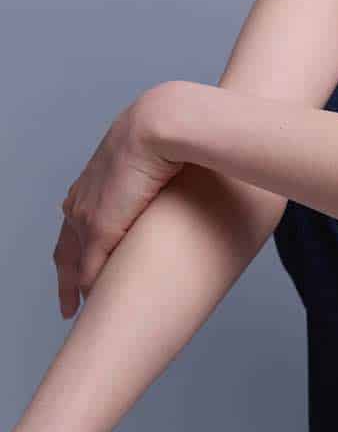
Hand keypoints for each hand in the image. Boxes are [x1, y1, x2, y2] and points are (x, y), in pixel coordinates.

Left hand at [53, 87, 184, 316]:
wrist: (162, 123)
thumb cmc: (170, 133)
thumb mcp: (157, 157)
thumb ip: (159, 175)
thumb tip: (179, 180)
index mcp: (94, 180)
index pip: (75, 219)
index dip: (77, 244)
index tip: (81, 264)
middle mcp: (83, 197)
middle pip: (65, 245)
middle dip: (65, 275)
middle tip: (69, 303)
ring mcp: (88, 214)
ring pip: (71, 260)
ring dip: (74, 286)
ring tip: (77, 308)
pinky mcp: (101, 228)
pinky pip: (88, 267)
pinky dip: (89, 287)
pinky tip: (95, 303)